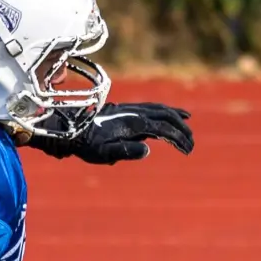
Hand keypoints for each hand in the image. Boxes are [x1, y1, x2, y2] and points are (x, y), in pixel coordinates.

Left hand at [29, 103, 193, 164]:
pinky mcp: (126, 109)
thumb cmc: (86, 144)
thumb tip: (148, 149)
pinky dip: (166, 110)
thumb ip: (126, 151)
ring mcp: (131, 109)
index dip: (178, 139)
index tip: (187, 150)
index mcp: (134, 123)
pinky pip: (152, 107)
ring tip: (188, 123)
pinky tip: (170, 114)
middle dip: (182, 129)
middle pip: (167, 116)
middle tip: (190, 142)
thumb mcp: (104, 153)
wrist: (70, 129)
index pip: (165, 129)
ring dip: (176, 117)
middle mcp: (135, 112)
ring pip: (161, 109)